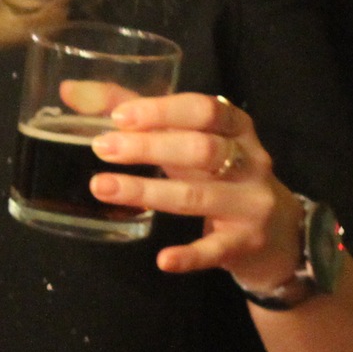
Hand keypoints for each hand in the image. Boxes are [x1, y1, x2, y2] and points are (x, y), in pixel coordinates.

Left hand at [89, 92, 302, 291]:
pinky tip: (163, 259)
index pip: (204, 109)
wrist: (280, 233)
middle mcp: (250, 162)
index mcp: (236, 128)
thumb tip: (71, 91)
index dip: (162, 110)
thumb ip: (138, 114)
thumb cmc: (222, 173)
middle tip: (101, 148)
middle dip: (148, 148)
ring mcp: (250, 204)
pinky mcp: (246, 243)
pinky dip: (190, 255)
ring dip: (147, 191)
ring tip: (101, 187)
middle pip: (200, 149)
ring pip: (198, 195)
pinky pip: (216, 249)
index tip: (119, 116)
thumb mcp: (189, 139)